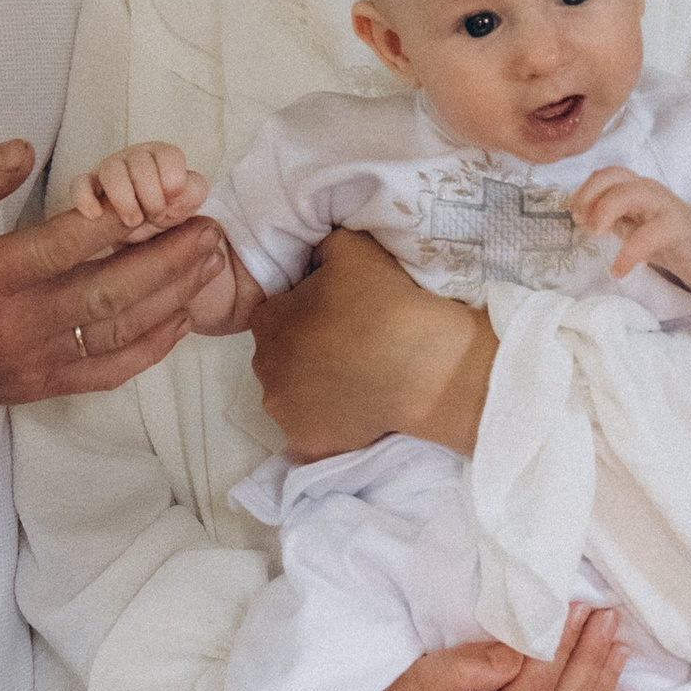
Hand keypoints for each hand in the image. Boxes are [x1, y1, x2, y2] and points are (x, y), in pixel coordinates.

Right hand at [0, 138, 229, 412]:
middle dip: (169, 257)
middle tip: (211, 223)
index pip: (66, 247)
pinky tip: (180, 318)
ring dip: (172, 296)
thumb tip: (27, 151)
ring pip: (117, 334)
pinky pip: (104, 372)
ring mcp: (24, 365)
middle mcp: (8, 329)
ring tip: (209, 259)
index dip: (123, 218)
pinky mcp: (31, 387)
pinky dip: (150, 348)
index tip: (168, 190)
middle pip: (110, 293)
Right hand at [72, 141, 208, 234]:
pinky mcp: (89, 186)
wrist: (143, 228)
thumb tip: (185, 187)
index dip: (173, 182)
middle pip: (140, 164)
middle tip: (156, 216)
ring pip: (110, 171)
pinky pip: (79, 184)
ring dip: (124, 200)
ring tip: (133, 221)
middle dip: (151, 197)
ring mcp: (109, 169)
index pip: (169, 156)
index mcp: (161, 155)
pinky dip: (85, 198)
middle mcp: (134, 157)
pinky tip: (95, 214)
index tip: (173, 201)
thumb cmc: (167, 208)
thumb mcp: (188, 201)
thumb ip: (194, 190)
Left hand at [249, 228, 496, 462]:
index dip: (304, 312)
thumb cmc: (386, 304)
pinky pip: (312, 429)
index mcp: (269, 323)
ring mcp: (285, 412)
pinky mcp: (309, 443)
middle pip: (279, 357)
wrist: (424, 365)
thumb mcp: (349, 247)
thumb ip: (319, 249)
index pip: (274, 314)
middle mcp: (265, 371)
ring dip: (313, 387)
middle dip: (304, 351)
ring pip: (292, 395)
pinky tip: (355, 408)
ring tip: (355, 379)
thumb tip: (313, 259)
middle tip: (348, 346)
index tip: (336, 315)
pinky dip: (328, 421)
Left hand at [573, 166, 690, 281]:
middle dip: (589, 197)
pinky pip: (650, 234)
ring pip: (630, 193)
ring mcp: (664, 206)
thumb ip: (611, 218)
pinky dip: (629, 253)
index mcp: (636, 188)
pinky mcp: (678, 227)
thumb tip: (579, 215)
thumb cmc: (667, 238)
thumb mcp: (633, 225)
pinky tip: (619, 270)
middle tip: (583, 223)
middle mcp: (649, 190)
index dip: (584, 190)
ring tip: (597, 235)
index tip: (575, 214)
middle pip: (613, 175)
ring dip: (605, 212)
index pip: (605, 174)